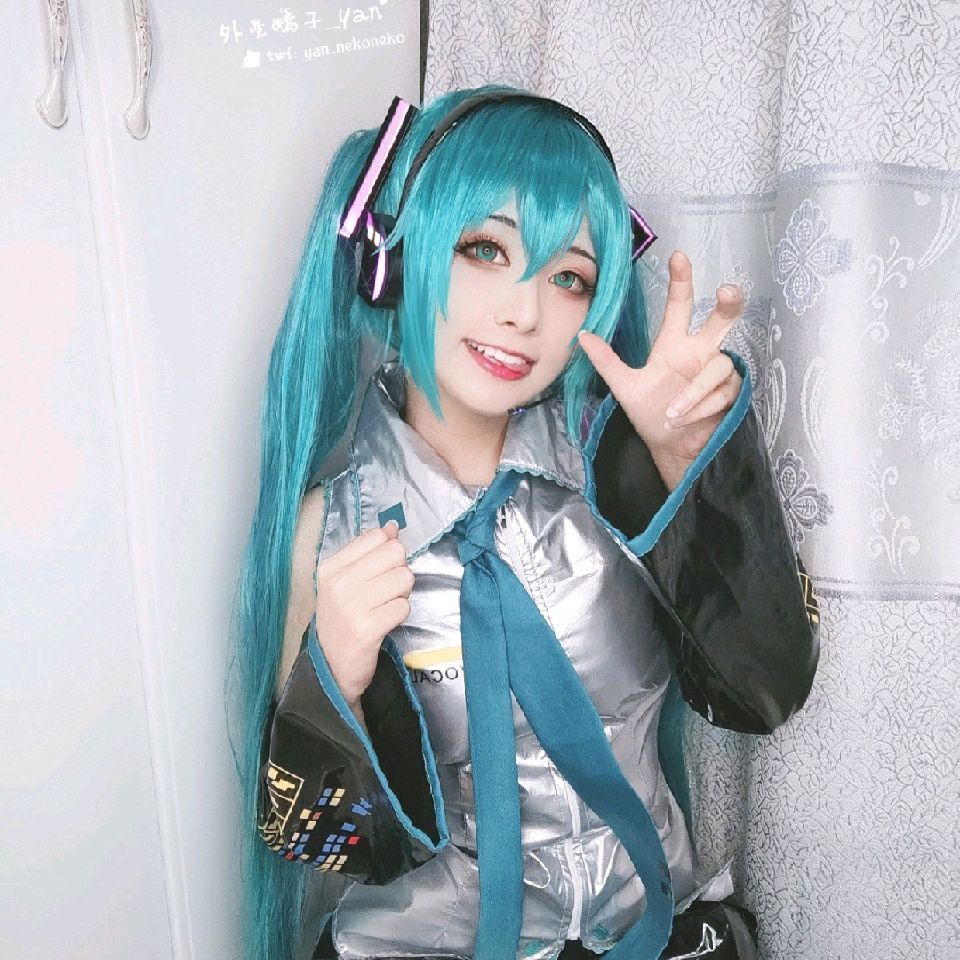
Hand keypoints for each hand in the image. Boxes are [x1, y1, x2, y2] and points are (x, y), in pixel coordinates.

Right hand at [314, 520, 413, 709]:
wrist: (332, 666)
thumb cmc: (342, 619)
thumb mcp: (346, 581)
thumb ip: (369, 552)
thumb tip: (392, 527)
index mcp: (332, 567)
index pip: (377, 537)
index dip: (389, 552)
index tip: (380, 570)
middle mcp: (339, 583)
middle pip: (395, 553)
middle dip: (398, 571)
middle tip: (386, 592)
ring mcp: (352, 606)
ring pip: (404, 578)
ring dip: (401, 594)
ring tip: (385, 607)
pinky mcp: (368, 628)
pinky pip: (403, 606)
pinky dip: (400, 614)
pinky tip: (385, 622)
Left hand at [578, 250, 743, 489]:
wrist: (668, 448)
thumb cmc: (650, 414)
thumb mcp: (624, 387)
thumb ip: (606, 361)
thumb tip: (582, 335)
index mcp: (674, 344)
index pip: (680, 305)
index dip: (681, 280)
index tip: (678, 256)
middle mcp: (699, 352)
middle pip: (722, 319)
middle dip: (729, 304)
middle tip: (728, 290)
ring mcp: (717, 371)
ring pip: (717, 367)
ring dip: (694, 392)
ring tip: (671, 413)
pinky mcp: (731, 393)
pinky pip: (721, 392)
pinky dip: (700, 407)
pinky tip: (682, 420)